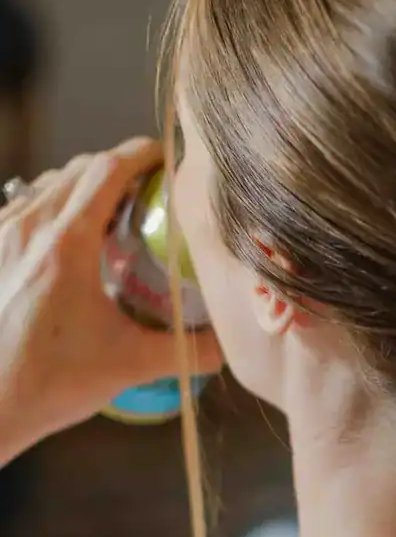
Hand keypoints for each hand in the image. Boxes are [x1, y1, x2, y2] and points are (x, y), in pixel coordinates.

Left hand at [0, 139, 218, 460]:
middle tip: (151, 188)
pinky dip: (54, 206)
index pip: (108, 169)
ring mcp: (2, 235)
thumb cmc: (49, 383)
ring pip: (49, 184)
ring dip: (84, 185)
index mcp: (66, 244)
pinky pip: (25, 206)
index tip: (169, 159)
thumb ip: (187, 351)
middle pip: (79, 169)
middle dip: (118, 168)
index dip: (143, 154)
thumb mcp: (129, 365)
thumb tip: (231, 344)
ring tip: (113, 211)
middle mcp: (28, 227)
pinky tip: (71, 237)